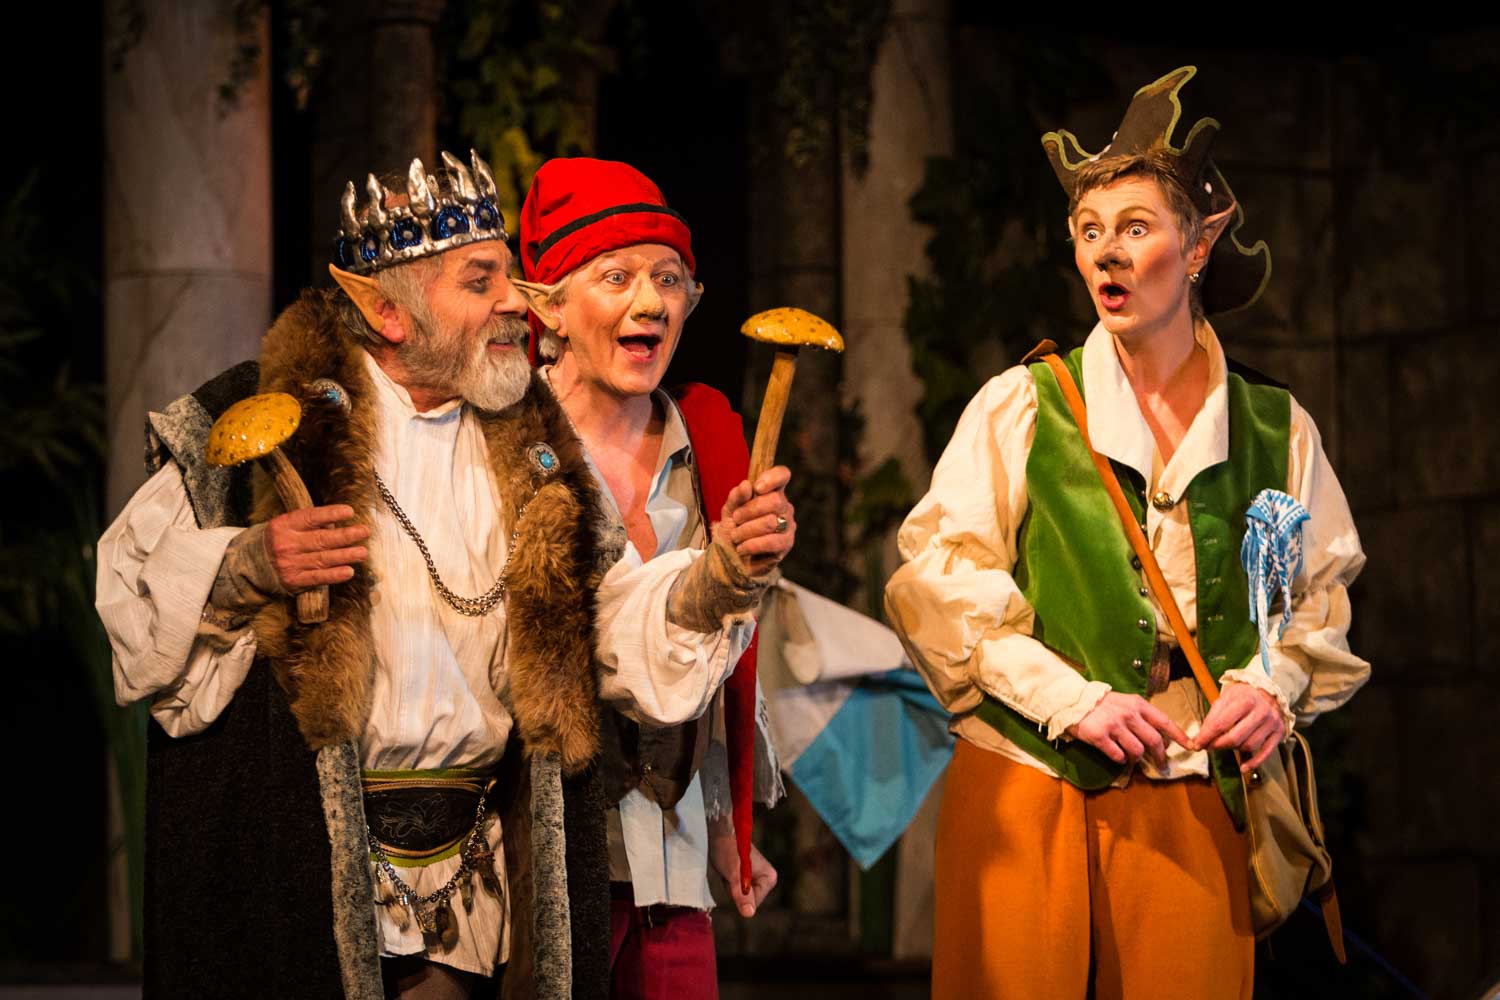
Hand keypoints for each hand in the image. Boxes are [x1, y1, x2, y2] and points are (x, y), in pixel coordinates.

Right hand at [264, 504, 369, 590]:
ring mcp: (289, 563)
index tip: (350, 512)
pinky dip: (334, 575)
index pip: (311, 517)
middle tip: (365, 532)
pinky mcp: (293, 581)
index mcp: (284, 525)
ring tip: (363, 552)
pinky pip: (317, 578)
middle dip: (346, 535)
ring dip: (346, 556)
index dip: (331, 514)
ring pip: (323, 559)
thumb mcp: (288, 525)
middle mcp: (286, 544)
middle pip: (321, 539)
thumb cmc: (280, 540)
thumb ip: (310, 523)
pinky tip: (349, 571)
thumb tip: (339, 523)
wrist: (251, 563)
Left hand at [709, 816, 777, 916]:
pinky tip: (725, 871)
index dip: (739, 895)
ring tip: (726, 871)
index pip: (753, 903)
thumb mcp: (734, 874)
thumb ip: (742, 893)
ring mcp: (755, 877)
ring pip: (740, 895)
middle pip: (748, 900)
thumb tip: (749, 913)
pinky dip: (728, 882)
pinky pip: (735, 888)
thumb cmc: (727, 849)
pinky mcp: (745, 875)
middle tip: (729, 873)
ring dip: (730, 886)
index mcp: (769, 878)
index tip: (734, 877)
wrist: (717, 831)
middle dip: (735, 891)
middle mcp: (766, 878)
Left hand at [722, 465, 795, 575]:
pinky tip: (742, 548)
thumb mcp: (729, 510)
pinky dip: (753, 545)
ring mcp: (788, 525)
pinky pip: (772, 541)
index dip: (772, 478)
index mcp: (771, 492)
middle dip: (750, 510)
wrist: (730, 556)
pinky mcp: (786, 544)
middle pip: (775, 500)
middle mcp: (784, 506)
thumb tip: (746, 485)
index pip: (782, 475)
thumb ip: (736, 497)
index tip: (757, 488)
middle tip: (736, 519)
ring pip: (770, 522)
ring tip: (736, 537)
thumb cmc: (733, 529)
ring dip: (747, 530)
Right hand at [1067, 692, 1191, 768]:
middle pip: (1154, 741)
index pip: (1165, 722)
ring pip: (1137, 751)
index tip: (1191, 746)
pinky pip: (1118, 755)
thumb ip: (1142, 716)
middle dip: (1160, 757)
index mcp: (1138, 704)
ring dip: (1137, 759)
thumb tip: (1159, 739)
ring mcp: (1114, 725)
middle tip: (1162, 766)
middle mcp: (1129, 714)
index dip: (1180, 736)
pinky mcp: (1100, 736)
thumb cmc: (1102, 704)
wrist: (1073, 700)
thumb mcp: (1125, 703)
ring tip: (1132, 759)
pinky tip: (1117, 757)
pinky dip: (1120, 760)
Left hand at [1195, 682, 1285, 771]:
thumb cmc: (1241, 697)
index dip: (1206, 736)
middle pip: (1235, 738)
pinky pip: (1266, 753)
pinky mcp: (1279, 733)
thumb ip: (1211, 719)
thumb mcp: (1224, 699)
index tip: (1196, 744)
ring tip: (1225, 745)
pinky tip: (1243, 768)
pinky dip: (1254, 763)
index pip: (1221, 724)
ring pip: (1249, 746)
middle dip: (1218, 745)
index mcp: (1245, 701)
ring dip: (1233, 749)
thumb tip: (1198, 740)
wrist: (1266, 692)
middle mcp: (1261, 712)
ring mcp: (1272, 723)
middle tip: (1208, 747)